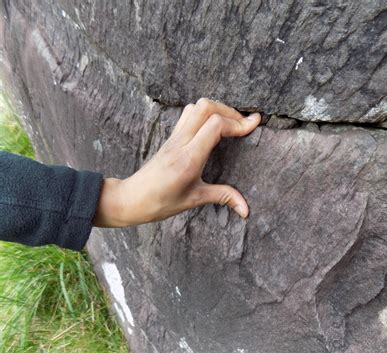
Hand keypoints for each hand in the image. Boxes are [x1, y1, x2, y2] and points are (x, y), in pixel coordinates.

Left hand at [93, 98, 260, 227]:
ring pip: (196, 107)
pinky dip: (205, 113)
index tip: (254, 125)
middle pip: (206, 107)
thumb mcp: (194, 200)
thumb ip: (222, 197)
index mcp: (189, 158)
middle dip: (230, 111)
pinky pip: (188, 114)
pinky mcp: (170, 137)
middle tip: (244, 124)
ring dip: (217, 109)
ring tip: (230, 123)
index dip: (238, 123)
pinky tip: (213, 127)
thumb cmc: (160, 202)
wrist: (130, 198)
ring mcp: (174, 137)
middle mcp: (181, 142)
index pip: (215, 125)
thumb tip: (246, 209)